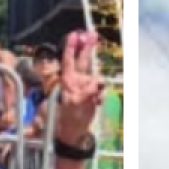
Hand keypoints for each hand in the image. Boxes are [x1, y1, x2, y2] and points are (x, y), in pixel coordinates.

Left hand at [53, 31, 102, 150]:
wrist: (74, 134)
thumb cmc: (69, 120)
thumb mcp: (77, 106)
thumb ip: (88, 93)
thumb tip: (98, 83)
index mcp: (67, 81)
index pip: (69, 61)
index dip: (71, 47)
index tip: (74, 34)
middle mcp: (76, 81)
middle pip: (82, 60)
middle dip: (87, 47)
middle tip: (92, 34)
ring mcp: (85, 88)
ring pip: (92, 74)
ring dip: (96, 75)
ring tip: (96, 89)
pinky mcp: (92, 95)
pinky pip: (100, 90)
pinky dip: (100, 95)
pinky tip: (97, 103)